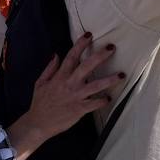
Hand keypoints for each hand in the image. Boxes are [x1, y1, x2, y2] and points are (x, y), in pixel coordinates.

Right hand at [6, 34, 123, 159]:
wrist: (38, 124)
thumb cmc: (39, 103)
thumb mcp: (40, 83)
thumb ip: (49, 68)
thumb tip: (56, 54)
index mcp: (60, 77)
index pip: (71, 56)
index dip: (80, 44)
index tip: (89, 35)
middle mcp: (69, 84)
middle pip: (87, 66)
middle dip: (100, 56)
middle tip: (111, 47)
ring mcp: (76, 97)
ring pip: (96, 85)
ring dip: (110, 80)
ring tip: (121, 75)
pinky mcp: (80, 109)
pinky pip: (95, 103)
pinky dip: (103, 100)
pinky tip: (109, 97)